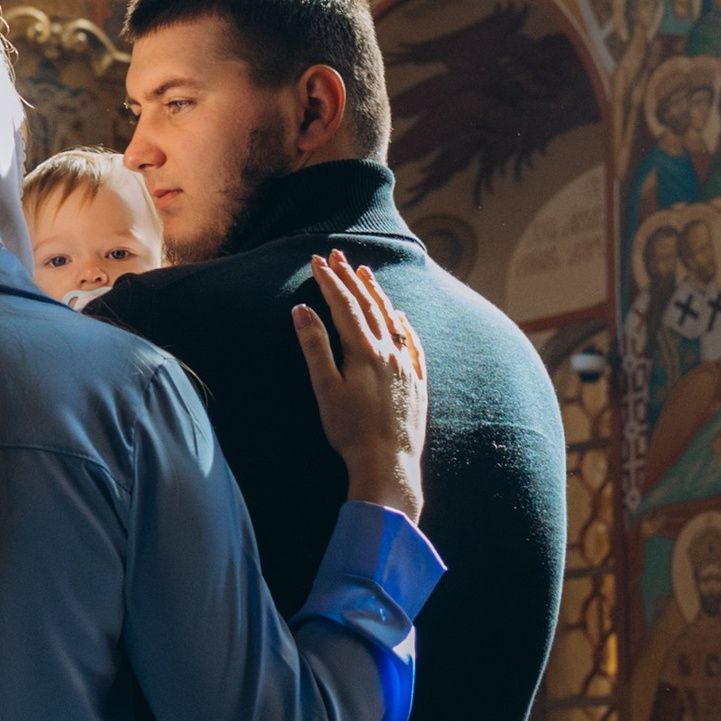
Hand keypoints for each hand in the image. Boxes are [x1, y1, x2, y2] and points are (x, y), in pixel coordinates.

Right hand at [294, 253, 427, 523]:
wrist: (388, 463)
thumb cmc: (351, 431)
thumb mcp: (325, 389)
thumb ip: (315, 347)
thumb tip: (302, 310)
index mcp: (363, 352)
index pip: (344, 306)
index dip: (330, 282)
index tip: (318, 261)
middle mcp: (388, 352)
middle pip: (368, 307)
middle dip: (351, 280)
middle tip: (338, 256)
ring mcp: (406, 367)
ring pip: (391, 320)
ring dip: (377, 295)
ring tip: (366, 274)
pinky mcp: (418, 383)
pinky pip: (413, 345)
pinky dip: (404, 326)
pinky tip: (401, 318)